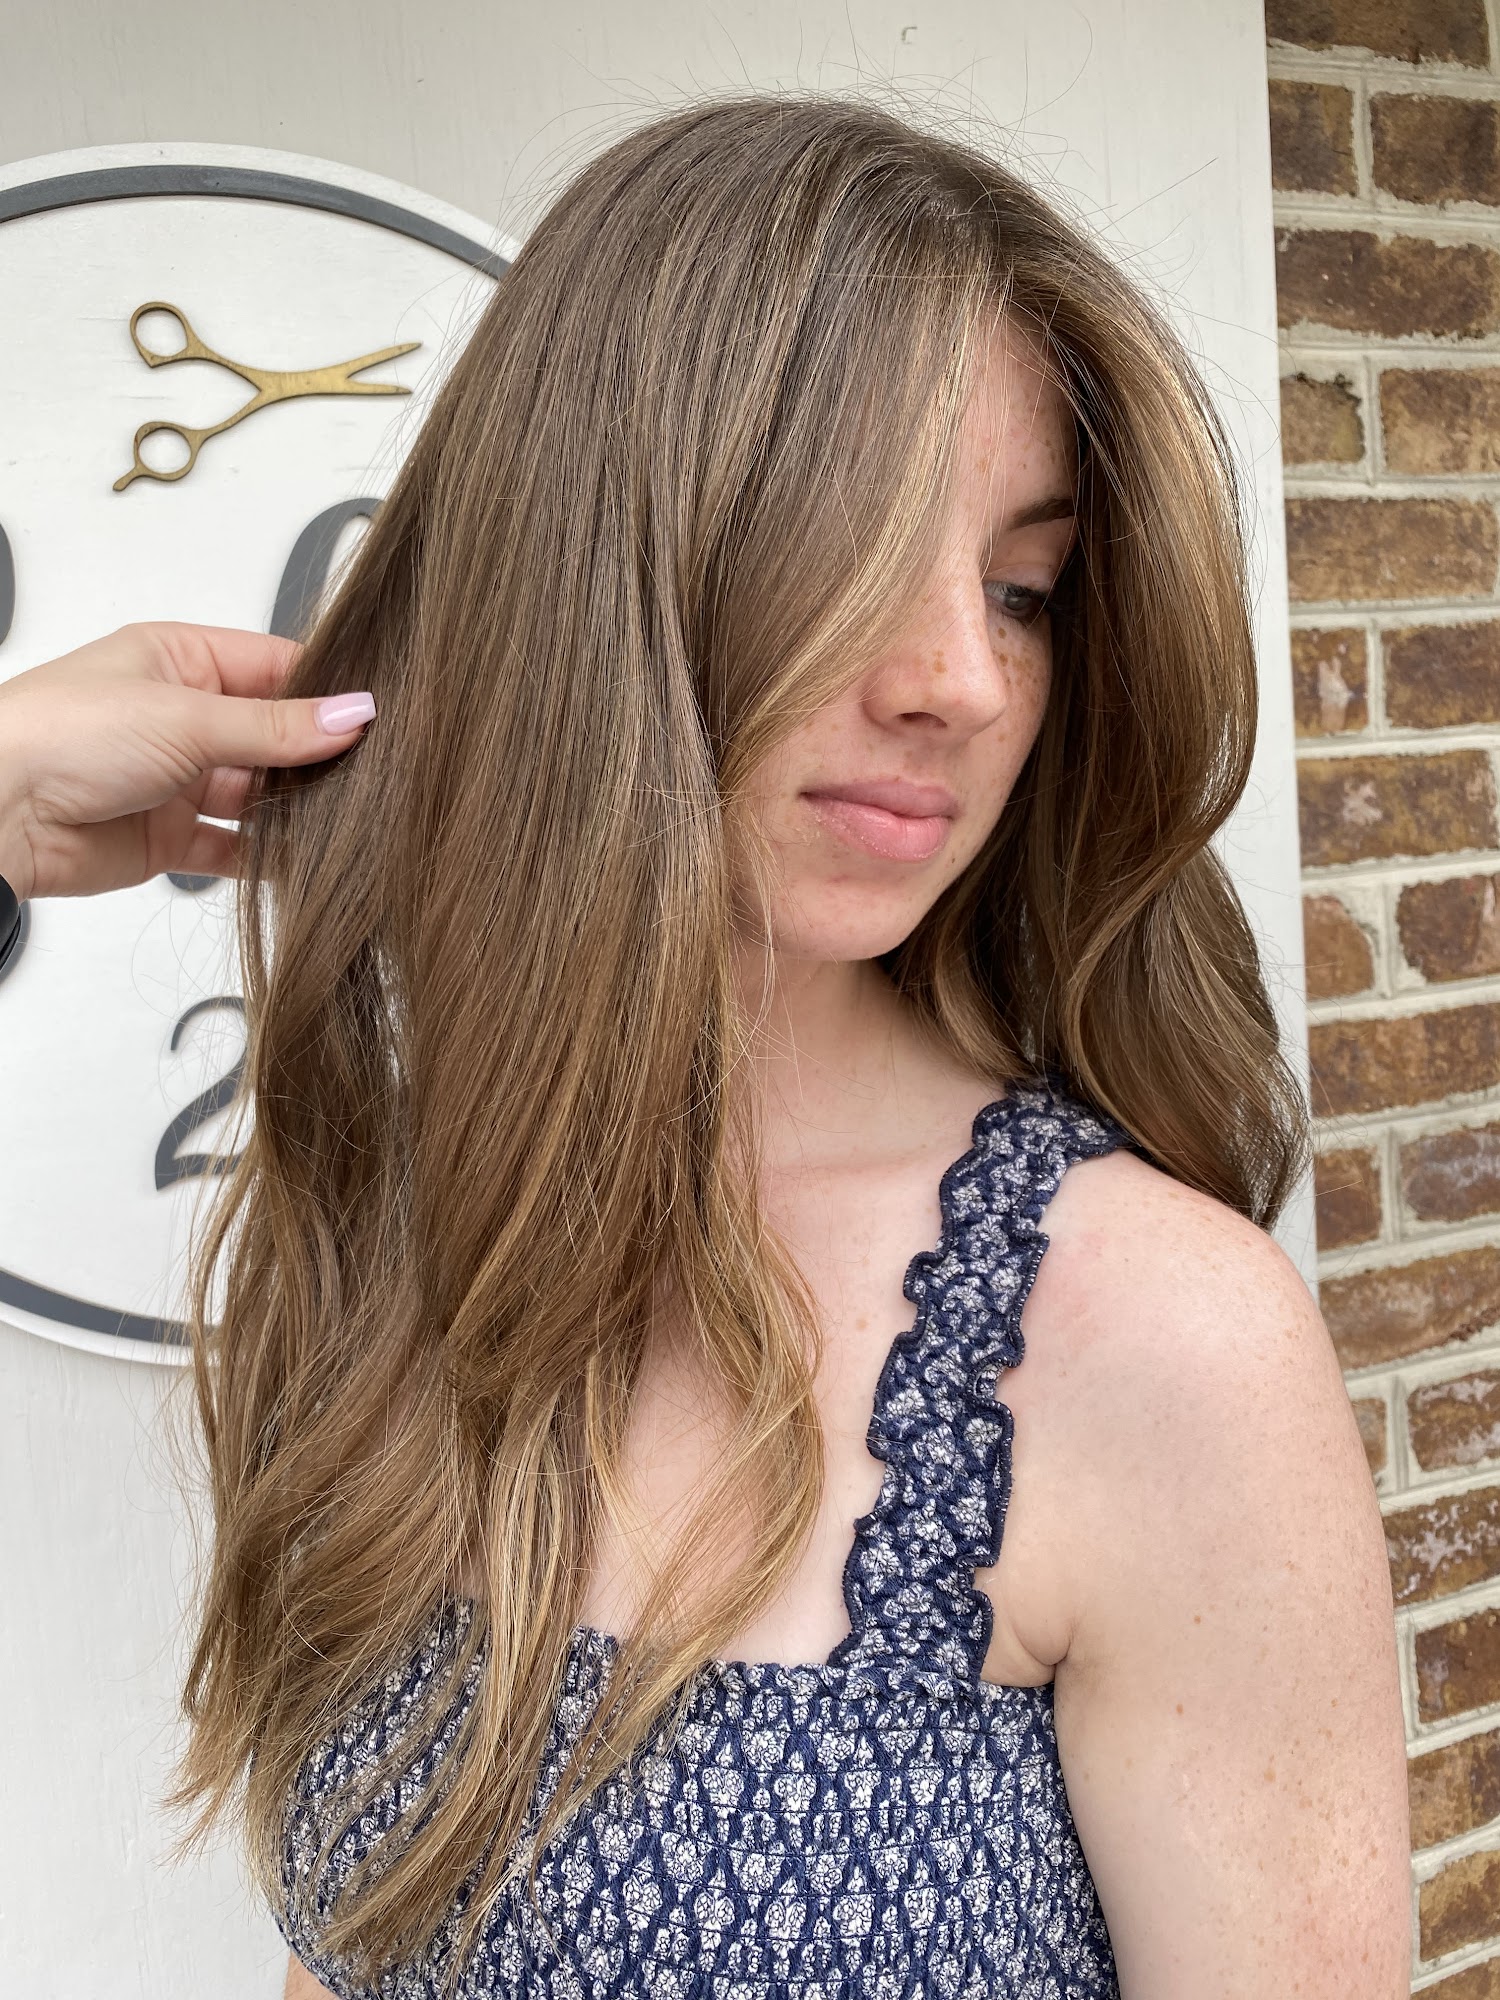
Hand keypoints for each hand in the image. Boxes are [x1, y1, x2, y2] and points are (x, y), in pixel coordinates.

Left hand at [0, 621, 376, 902]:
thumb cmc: (62, 733)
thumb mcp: (185, 716)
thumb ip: (275, 726)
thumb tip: (352, 715)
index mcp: (180, 659)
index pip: (276, 667)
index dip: (326, 691)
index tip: (375, 716)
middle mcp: (182, 716)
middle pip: (274, 735)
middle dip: (316, 755)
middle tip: (373, 773)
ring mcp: (178, 778)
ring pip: (259, 793)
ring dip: (296, 807)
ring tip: (348, 818)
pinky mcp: (170, 838)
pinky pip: (236, 847)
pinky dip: (269, 856)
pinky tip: (304, 858)